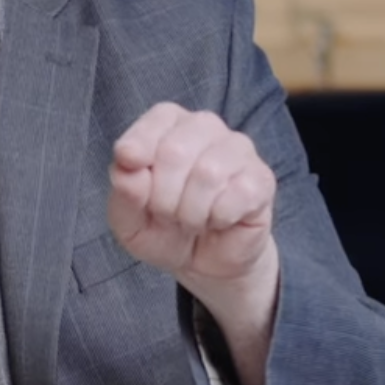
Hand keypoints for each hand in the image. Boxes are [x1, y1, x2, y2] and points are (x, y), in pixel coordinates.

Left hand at [108, 103, 276, 295]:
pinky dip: (218, 219)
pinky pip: (237, 194)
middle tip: (167, 215)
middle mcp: (206, 127)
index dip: (140, 152)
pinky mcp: (261, 179)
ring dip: (191, 212)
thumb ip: (124, 191)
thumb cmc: (163, 230)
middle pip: (176, 151)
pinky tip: (218, 221)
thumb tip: (127, 165)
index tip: (133, 182)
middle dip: (163, 198)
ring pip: (208, 173)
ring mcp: (238, 150)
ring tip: (191, 221)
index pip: (157, 121)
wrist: (204, 263)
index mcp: (169, 124)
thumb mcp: (129, 220)